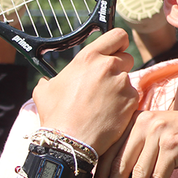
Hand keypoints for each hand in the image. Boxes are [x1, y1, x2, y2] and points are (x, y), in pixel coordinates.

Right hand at [32, 29, 137, 154]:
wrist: (71, 141)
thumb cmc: (57, 116)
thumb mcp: (45, 90)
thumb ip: (52, 78)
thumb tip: (49, 80)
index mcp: (89, 57)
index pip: (117, 35)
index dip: (119, 42)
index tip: (117, 49)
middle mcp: (108, 66)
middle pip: (126, 57)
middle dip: (119, 67)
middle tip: (106, 83)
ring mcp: (122, 83)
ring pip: (128, 79)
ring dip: (120, 87)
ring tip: (103, 103)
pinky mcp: (131, 101)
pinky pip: (132, 96)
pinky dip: (124, 103)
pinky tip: (110, 113)